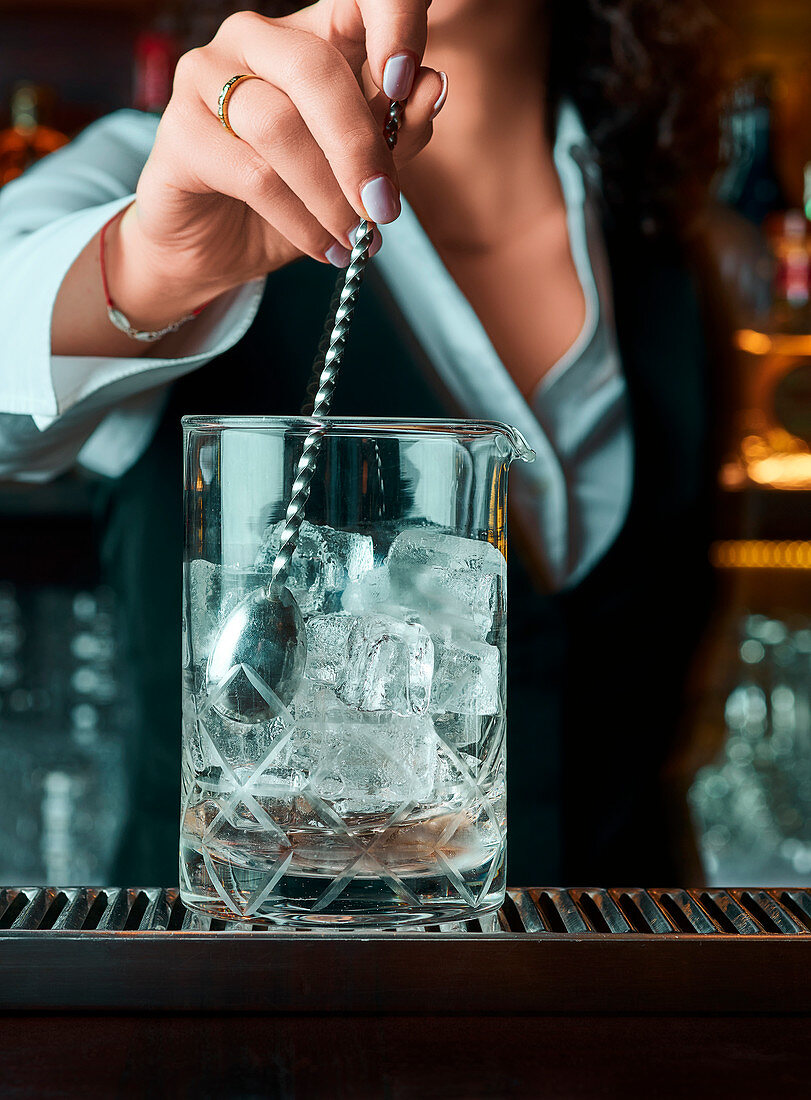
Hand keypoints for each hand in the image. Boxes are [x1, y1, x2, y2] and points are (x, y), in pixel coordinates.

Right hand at [110, 0, 445, 329]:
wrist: (217, 250)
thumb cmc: (293, 202)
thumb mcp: (355, 173)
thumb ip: (394, 132)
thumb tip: (432, 87)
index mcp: (309, 35)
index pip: (357, 0)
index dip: (390, 23)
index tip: (409, 82)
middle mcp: (254, 40)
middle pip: (315, 69)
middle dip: (360, 146)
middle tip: (384, 206)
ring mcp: (206, 76)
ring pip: (280, 127)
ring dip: (329, 195)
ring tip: (354, 238)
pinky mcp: (177, 131)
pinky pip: (252, 175)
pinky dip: (299, 221)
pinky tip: (324, 248)